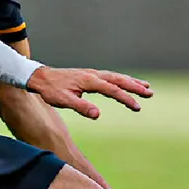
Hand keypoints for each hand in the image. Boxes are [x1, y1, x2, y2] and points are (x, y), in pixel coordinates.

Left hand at [26, 66, 152, 118]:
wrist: (39, 77)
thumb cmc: (50, 90)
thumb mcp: (63, 100)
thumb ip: (80, 107)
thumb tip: (97, 114)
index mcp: (88, 81)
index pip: (112, 90)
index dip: (125, 98)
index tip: (137, 107)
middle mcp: (92, 75)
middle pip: (118, 80)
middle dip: (134, 86)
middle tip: (150, 93)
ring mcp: (91, 74)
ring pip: (115, 77)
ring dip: (130, 82)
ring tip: (145, 87)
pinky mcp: (88, 76)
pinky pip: (109, 77)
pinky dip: (120, 80)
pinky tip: (125, 83)